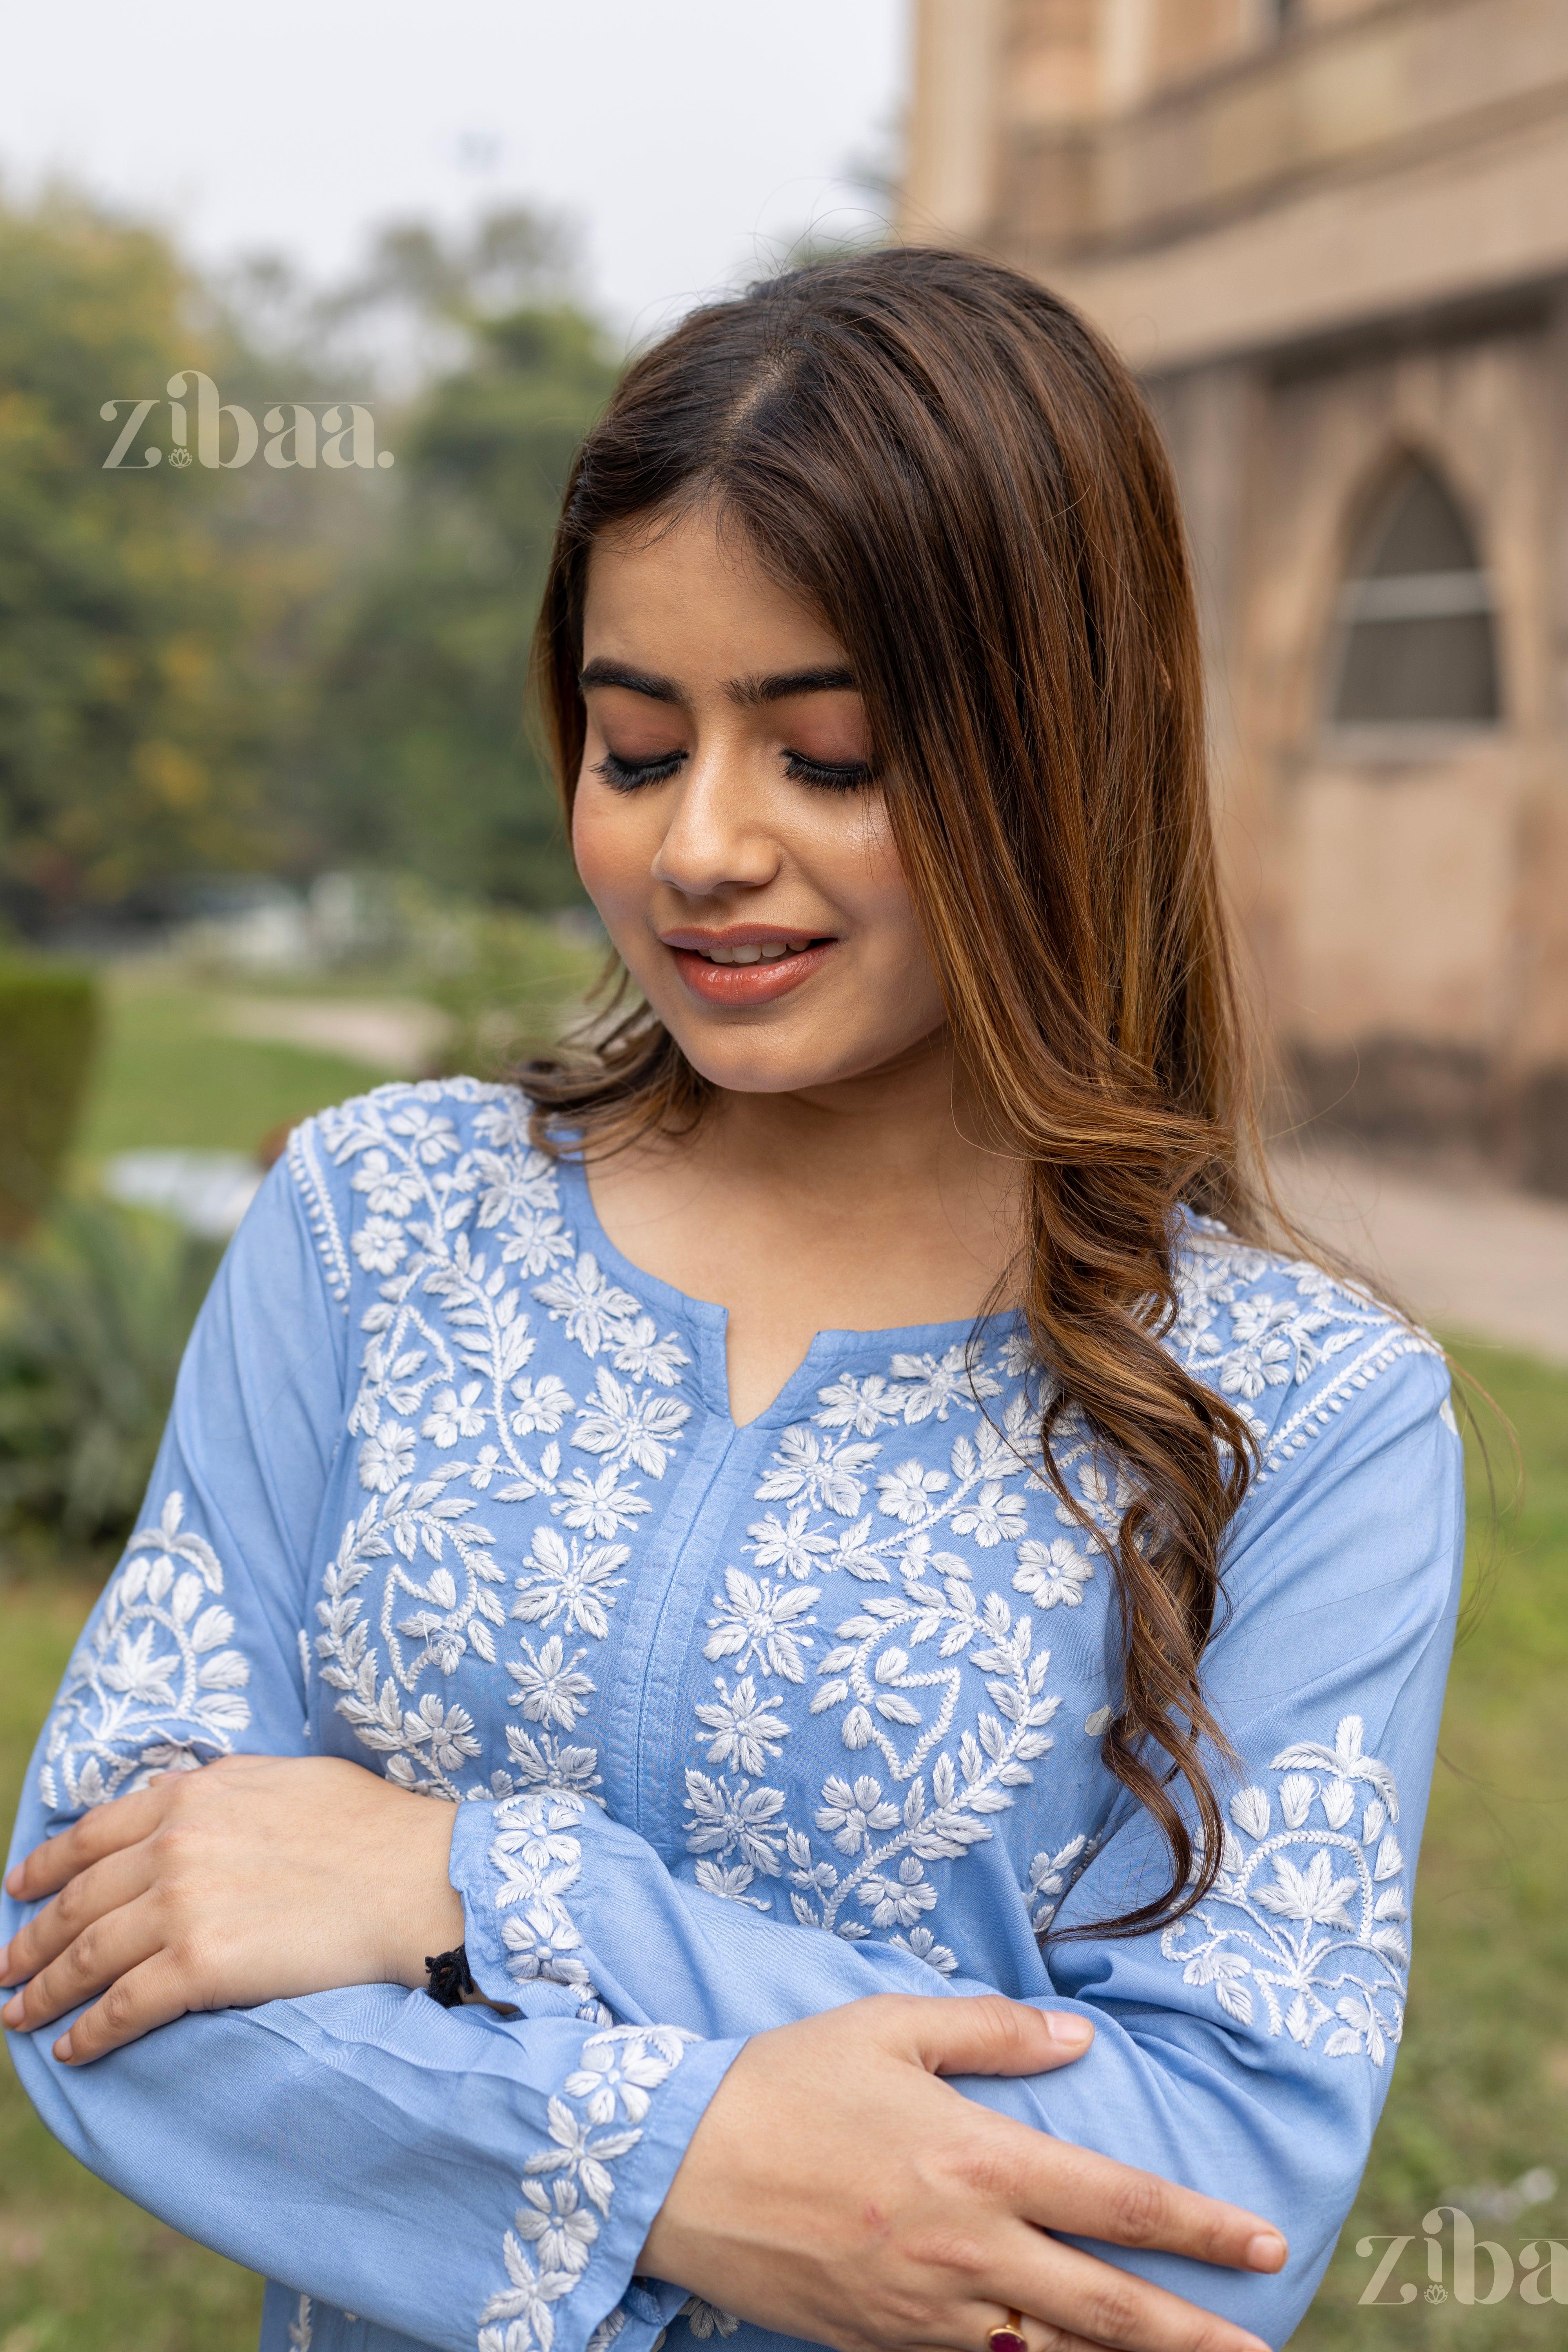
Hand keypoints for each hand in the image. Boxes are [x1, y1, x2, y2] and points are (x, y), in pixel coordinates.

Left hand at [1, 1754, 463, 2063]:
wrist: (414, 1878)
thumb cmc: (367, 1826)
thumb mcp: (282, 1777)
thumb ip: (220, 1789)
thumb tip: (179, 1800)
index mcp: (193, 1797)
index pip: (93, 1833)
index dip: (47, 1865)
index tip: (18, 1887)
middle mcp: (176, 1846)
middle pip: (78, 1900)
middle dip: (30, 1939)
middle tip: (3, 1966)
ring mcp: (184, 1907)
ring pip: (87, 1956)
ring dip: (43, 1991)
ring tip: (20, 2014)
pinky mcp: (200, 1967)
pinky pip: (122, 2007)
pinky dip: (88, 2031)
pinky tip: (70, 2047)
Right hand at [641, 1994, 1283, 2351]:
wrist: (679, 2165)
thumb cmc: (786, 2081)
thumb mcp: (889, 2025)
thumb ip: (991, 2030)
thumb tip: (1076, 2037)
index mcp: (978, 2159)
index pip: (1119, 2202)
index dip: (1201, 2228)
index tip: (1265, 2243)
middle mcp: (967, 2247)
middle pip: (1108, 2309)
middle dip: (1195, 2335)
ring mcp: (926, 2311)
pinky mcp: (882, 2345)